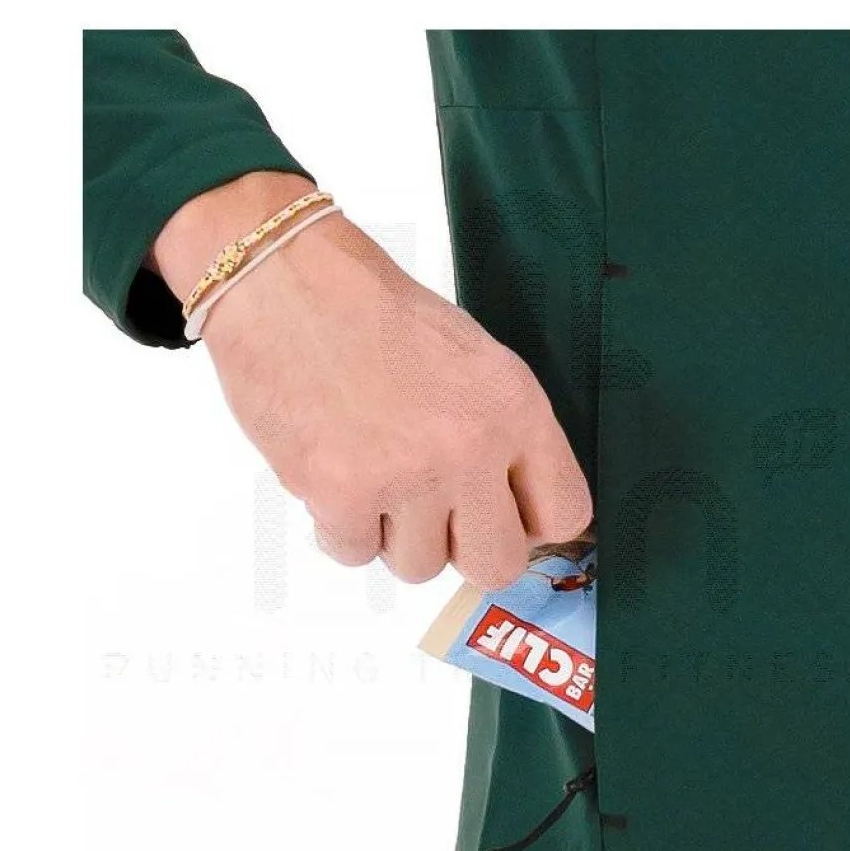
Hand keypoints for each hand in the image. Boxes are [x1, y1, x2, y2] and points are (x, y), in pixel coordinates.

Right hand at [154, 175, 591, 588]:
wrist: (284, 283)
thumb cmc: (370, 312)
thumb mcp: (472, 358)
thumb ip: (502, 434)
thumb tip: (512, 509)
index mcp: (515, 407)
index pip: (565, 514)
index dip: (530, 524)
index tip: (503, 515)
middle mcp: (470, 448)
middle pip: (497, 565)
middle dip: (465, 550)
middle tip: (437, 516)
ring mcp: (406, 477)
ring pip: (420, 567)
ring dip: (394, 535)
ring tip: (372, 473)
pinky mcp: (340, 495)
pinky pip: (354, 554)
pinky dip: (339, 526)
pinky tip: (333, 472)